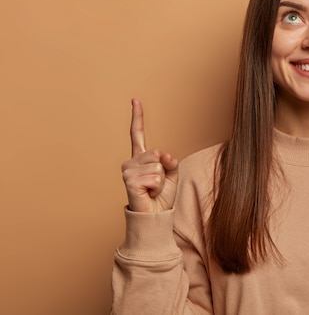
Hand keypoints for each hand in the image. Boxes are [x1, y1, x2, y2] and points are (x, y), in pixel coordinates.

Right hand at [121, 98, 178, 212]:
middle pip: (156, 152)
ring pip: (157, 165)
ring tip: (151, 190)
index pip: (138, 133)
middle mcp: (131, 162)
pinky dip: (157, 186)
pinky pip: (155, 176)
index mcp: (141, 158)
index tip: (135, 100)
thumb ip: (170, 161)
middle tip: (155, 184)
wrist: (155, 217)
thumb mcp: (172, 174)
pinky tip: (148, 193)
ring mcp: (128, 171)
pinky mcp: (129, 180)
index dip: (137, 116)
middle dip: (163, 169)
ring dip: (160, 179)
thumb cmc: (161, 197)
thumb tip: (163, 154)